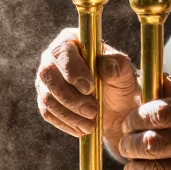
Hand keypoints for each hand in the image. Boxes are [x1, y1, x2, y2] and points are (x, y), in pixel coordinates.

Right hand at [35, 28, 137, 146]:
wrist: (117, 110)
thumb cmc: (120, 85)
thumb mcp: (126, 75)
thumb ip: (118, 66)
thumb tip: (105, 64)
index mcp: (72, 41)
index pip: (62, 51)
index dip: (72, 70)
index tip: (90, 88)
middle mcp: (53, 58)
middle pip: (47, 73)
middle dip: (70, 97)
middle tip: (92, 111)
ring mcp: (46, 80)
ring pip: (47, 96)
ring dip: (70, 113)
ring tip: (91, 123)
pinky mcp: (45, 99)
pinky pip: (48, 112)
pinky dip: (66, 123)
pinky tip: (82, 128)